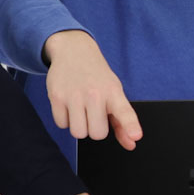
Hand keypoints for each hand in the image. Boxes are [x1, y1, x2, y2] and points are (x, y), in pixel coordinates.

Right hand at [42, 30, 140, 149]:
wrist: (74, 51)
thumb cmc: (98, 78)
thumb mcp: (114, 93)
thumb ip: (123, 121)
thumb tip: (131, 143)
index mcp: (114, 92)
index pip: (124, 112)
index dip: (131, 125)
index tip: (136, 136)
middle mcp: (95, 93)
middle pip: (97, 134)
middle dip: (95, 129)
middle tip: (93, 113)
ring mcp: (74, 95)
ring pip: (78, 133)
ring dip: (79, 126)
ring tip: (81, 110)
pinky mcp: (57, 96)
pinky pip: (61, 124)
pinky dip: (65, 119)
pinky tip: (69, 105)